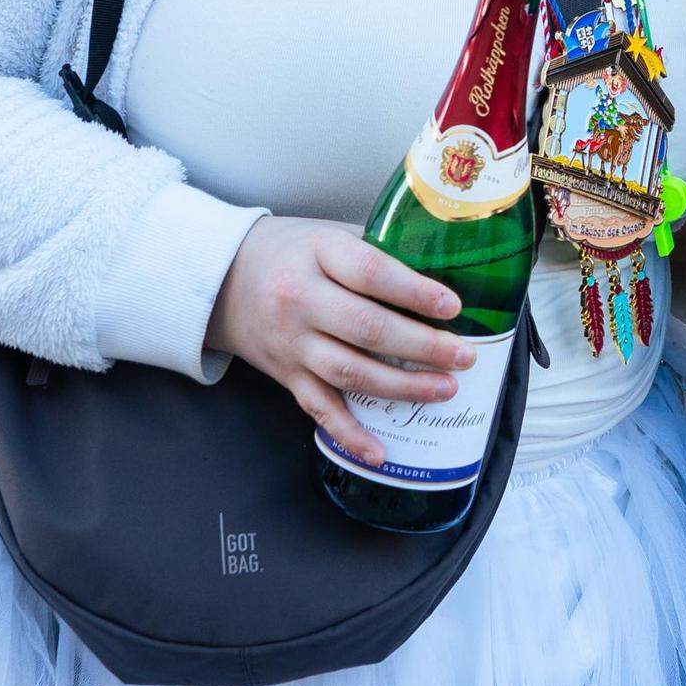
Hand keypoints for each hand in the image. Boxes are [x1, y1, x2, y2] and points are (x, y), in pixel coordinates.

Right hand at [206, 215, 468, 467]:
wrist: (221, 278)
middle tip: (464, 356)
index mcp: (318, 254)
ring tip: (445, 389)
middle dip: (423, 347)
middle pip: (368, 329)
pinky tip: (380, 451)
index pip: (371, 273)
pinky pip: (319, 409)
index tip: (453, 306)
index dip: (414, 292)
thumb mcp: (328, 234)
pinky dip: (349, 434)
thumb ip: (377, 249)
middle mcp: (301, 300)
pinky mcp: (286, 375)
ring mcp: (292, 342)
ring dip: (402, 387)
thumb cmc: (290, 252)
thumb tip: (443, 268)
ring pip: (351, 373)